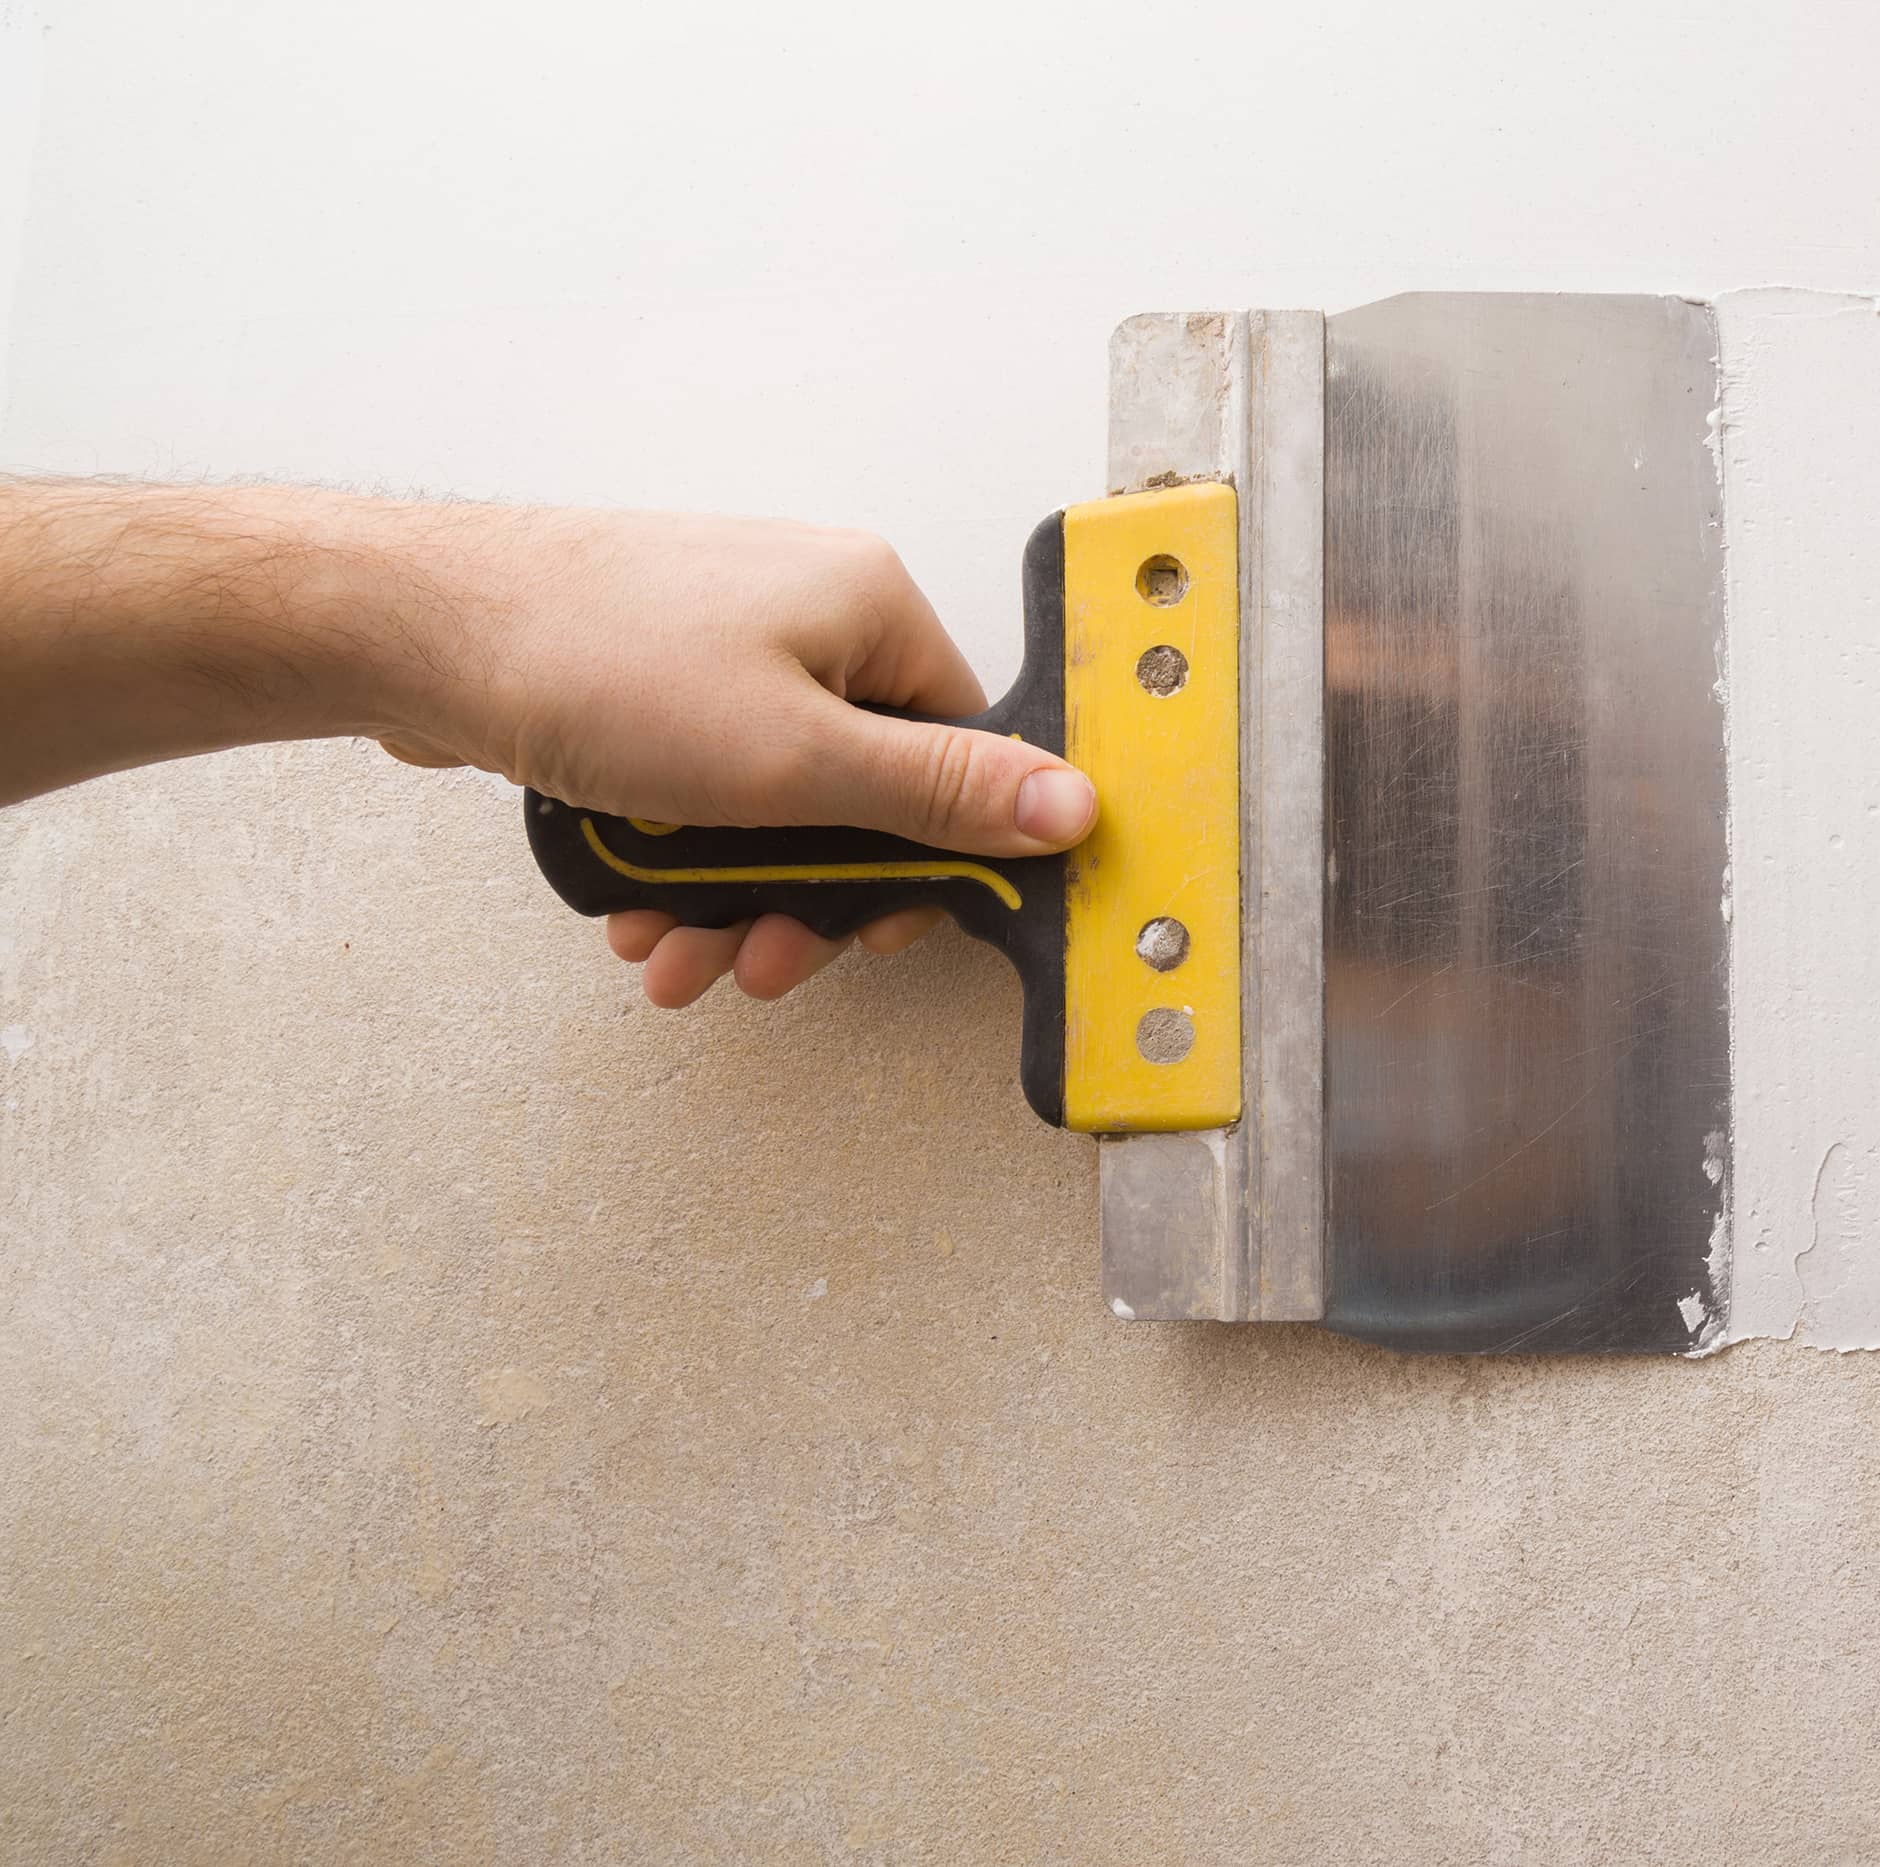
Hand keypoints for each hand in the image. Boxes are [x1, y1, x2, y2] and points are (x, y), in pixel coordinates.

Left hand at [361, 503, 1096, 1004]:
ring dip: (730, 899)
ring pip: (773, 807)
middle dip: (805, 901)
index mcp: (869, 608)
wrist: (410, 627)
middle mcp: (810, 614)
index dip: (928, 859)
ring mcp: (727, 645)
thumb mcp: (794, 760)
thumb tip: (1074, 804)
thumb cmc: (591, 664)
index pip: (962, 749)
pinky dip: (677, 858)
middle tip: (762, 962)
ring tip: (675, 955)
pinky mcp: (656, 678)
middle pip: (862, 794)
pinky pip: (704, 791)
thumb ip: (940, 792)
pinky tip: (634, 908)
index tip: (877, 931)